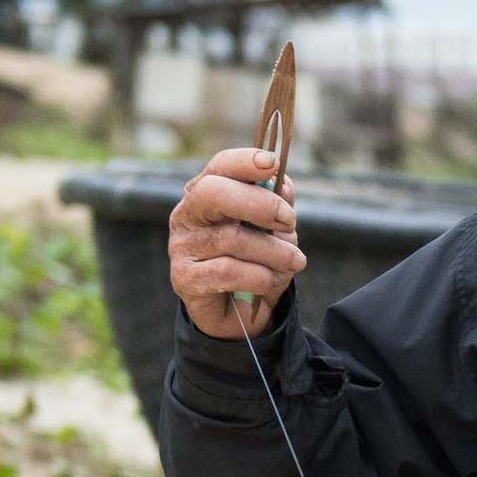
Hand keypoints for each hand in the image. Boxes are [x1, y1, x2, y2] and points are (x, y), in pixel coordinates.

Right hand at [169, 146, 304, 337]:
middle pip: (213, 193)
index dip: (244, 162)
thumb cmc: (254, 262)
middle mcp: (187, 215)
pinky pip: (228, 272)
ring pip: (232, 239)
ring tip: (294, 261)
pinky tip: (270, 281)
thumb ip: (277, 206)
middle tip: (289, 220)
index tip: (272, 164)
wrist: (237, 314)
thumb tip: (284, 185)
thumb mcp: (271, 231)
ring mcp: (182, 246)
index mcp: (206, 193)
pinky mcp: (184, 279)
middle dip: (258, 203)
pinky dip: (259, 276)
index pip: (219, 166)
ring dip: (274, 251)